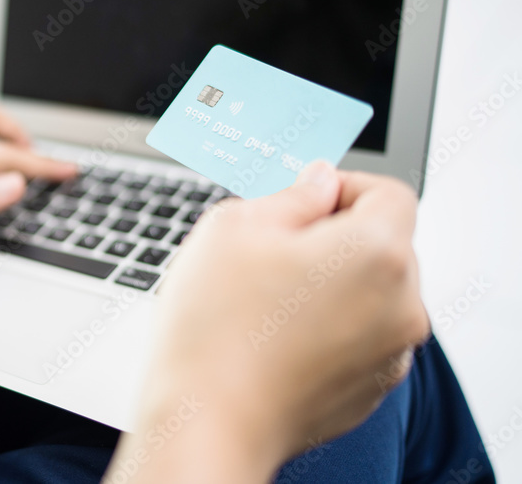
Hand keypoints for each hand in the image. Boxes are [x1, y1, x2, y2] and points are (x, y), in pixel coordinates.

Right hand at [106, 162, 429, 482]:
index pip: (388, 194)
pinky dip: (327, 328)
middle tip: (268, 252)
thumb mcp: (234, 227)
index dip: (342, 188)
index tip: (302, 202)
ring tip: (265, 300)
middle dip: (332, 238)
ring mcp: (390, 354)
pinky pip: (359, 338)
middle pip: (382, 246)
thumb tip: (319, 184)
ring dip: (330, 284)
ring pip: (369, 293)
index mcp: (377, 253)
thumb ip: (291, 195)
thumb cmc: (215, 328)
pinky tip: (274, 336)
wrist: (205, 423)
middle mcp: (401, 306)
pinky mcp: (369, 390)